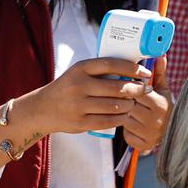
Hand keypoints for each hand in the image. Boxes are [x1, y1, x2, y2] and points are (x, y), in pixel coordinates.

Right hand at [31, 58, 150, 135]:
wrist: (42, 109)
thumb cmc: (67, 88)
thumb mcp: (77, 73)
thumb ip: (99, 71)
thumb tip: (131, 70)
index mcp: (80, 68)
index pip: (111, 64)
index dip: (132, 68)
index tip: (145, 72)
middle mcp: (79, 85)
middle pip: (116, 88)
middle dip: (136, 89)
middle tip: (144, 90)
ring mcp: (79, 105)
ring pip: (115, 106)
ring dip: (129, 105)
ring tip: (134, 103)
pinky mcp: (80, 123)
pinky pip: (108, 121)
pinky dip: (120, 118)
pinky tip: (125, 115)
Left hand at [123, 56, 172, 152]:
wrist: (174, 134)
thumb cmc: (165, 108)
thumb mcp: (164, 90)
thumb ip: (159, 73)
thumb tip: (160, 55)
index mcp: (159, 104)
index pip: (136, 93)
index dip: (130, 89)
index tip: (129, 88)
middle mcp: (154, 121)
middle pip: (127, 106)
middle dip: (126, 102)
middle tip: (128, 100)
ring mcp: (148, 134)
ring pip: (124, 119)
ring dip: (124, 115)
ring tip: (132, 113)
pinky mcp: (142, 145)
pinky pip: (126, 134)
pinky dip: (127, 130)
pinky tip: (134, 125)